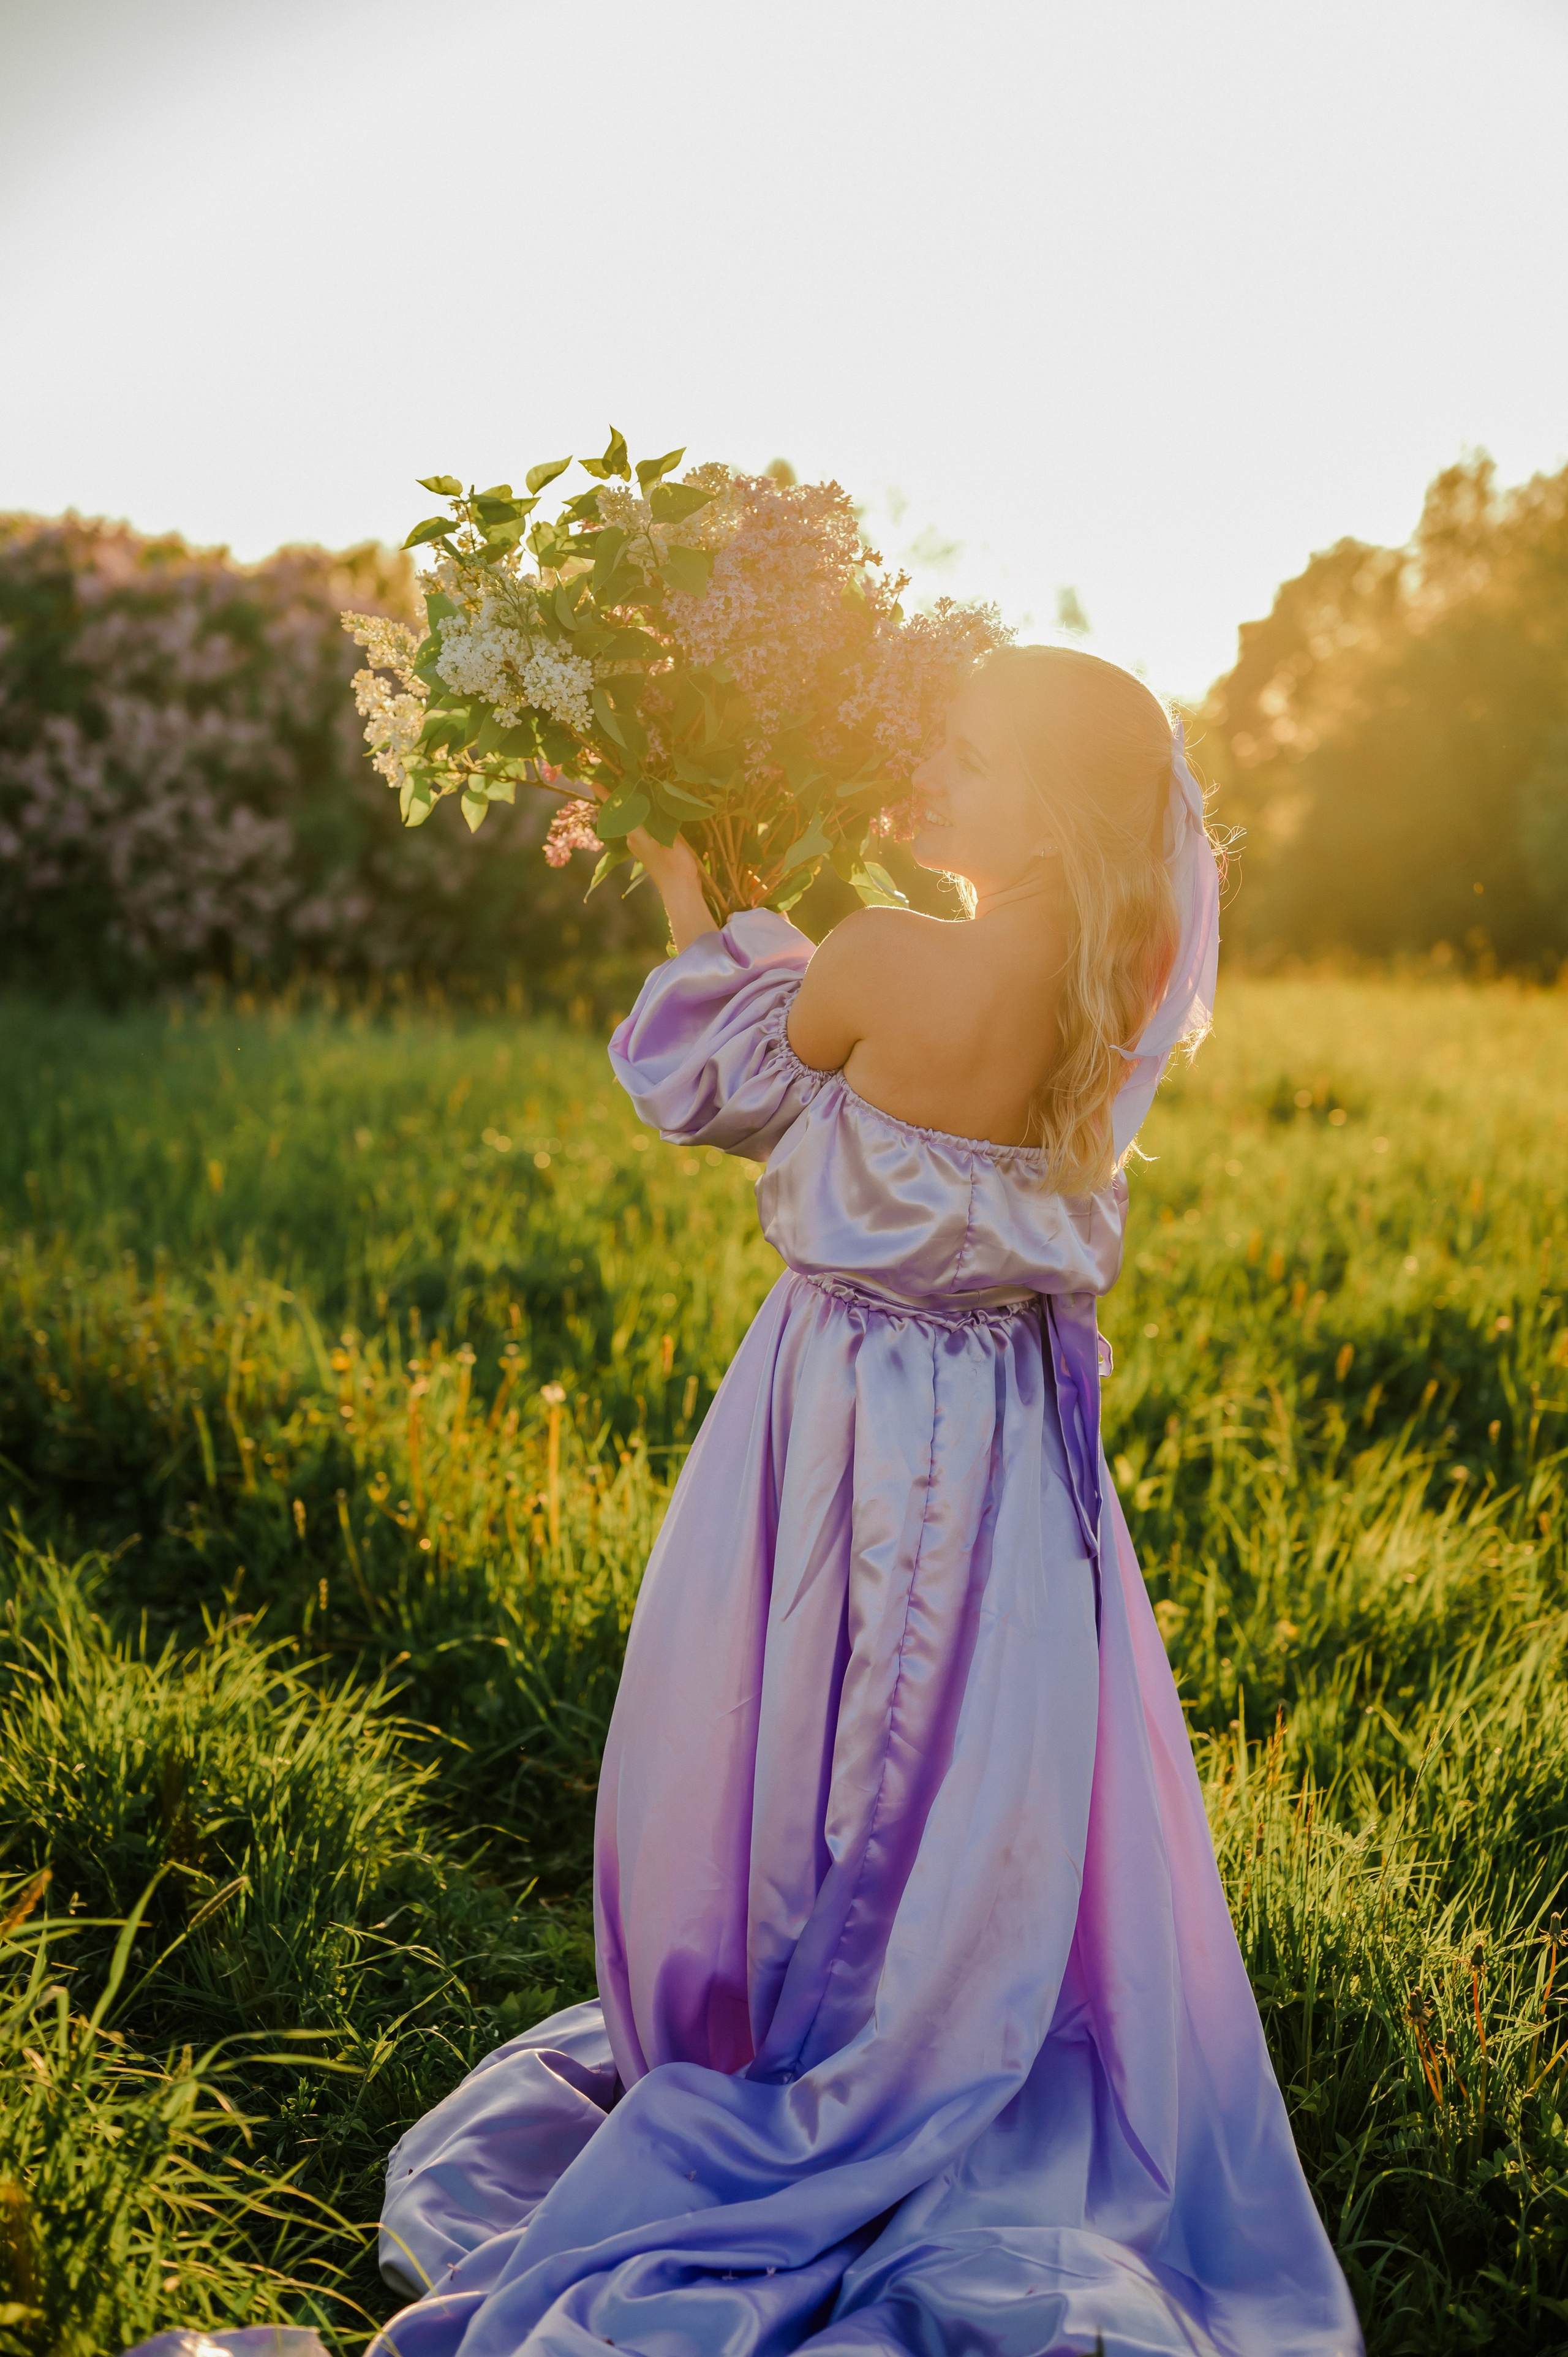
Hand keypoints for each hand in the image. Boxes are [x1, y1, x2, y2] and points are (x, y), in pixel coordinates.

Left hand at [586, 782, 716, 952]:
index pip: (618, 810)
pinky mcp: (648, 852)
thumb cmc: (674, 863)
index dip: (606, 796)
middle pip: (623, 814)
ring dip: (634, 809)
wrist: (680, 889)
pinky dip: (643, 820)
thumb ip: (655, 820)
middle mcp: (633, 839)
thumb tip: (643, 803)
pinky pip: (641, 830)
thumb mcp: (666, 837)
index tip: (594, 784)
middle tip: (620, 781)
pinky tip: (654, 814)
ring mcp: (639, 846)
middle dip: (621, 799)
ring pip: (633, 822)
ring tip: (640, 793)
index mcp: (635, 833)